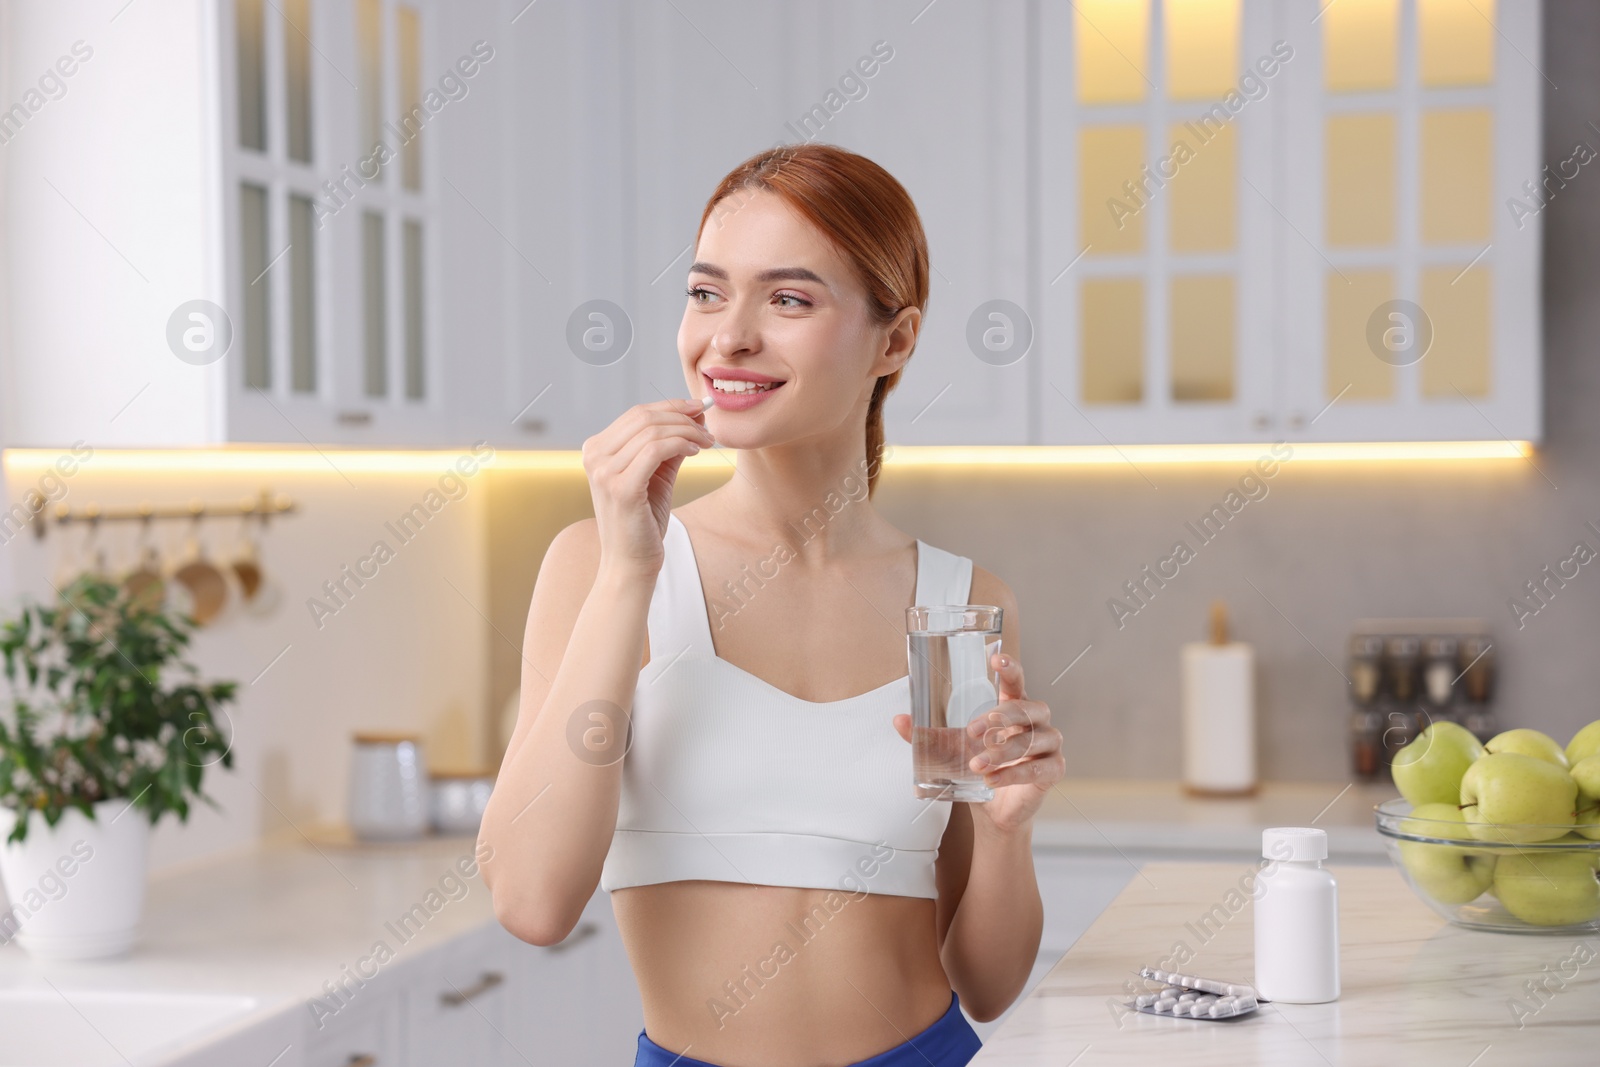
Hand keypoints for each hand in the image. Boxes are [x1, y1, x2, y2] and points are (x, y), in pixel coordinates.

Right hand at [581, 396, 714, 577]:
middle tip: (708, 427)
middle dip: (682, 417)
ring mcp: (604, 472)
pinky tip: (696, 452)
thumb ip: (670, 445)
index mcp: (597, 449)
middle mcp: (594, 456)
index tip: (698, 408)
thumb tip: (694, 416)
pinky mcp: (621, 488)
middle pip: (644, 417)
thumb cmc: (643, 521)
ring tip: (707, 442)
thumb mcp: (657, 475)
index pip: (637, 413)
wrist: (630, 563)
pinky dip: (681, 444)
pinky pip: (656, 450)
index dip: (671, 406)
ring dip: (687, 431)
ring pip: (653, 432)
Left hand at [892, 651, 1062, 835]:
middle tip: (974, 731)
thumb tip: (899, 720)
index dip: (1010, 668)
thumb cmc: (977, 770)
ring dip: (1003, 751)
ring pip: (1032, 739)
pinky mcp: (1053, 771)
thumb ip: (926, 737)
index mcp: (1013, 708)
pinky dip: (1013, 774)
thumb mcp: (949, 752)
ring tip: (977, 764)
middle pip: (1028, 708)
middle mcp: (1035, 722)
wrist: (993, 811)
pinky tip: (992, 780)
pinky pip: (1038, 768)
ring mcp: (1048, 746)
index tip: (997, 660)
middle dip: (1001, 717)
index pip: (1016, 682)